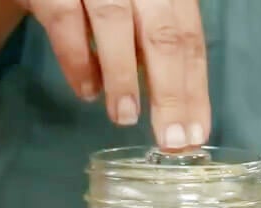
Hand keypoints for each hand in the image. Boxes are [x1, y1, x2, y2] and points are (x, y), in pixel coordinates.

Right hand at [16, 0, 209, 147]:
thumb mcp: (137, 13)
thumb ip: (153, 44)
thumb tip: (174, 103)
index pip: (189, 37)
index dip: (194, 88)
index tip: (195, 134)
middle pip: (162, 35)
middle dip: (170, 93)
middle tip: (171, 141)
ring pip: (115, 22)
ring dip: (123, 77)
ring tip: (125, 118)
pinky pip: (65, 20)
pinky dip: (77, 60)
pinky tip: (86, 91)